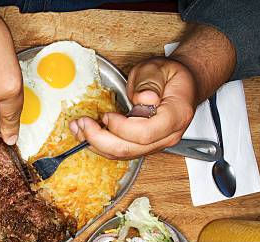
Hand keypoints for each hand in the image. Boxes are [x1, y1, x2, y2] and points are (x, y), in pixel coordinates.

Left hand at [70, 57, 196, 158]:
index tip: (106, 116)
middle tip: (82, 124)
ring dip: (95, 143)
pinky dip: (100, 144)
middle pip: (130, 149)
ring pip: (122, 154)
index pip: (145, 133)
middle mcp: (167, 136)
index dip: (121, 128)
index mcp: (176, 116)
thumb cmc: (169, 77)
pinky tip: (86, 133)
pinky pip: (120, 151)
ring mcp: (155, 144)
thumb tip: (143, 98)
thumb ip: (149, 82)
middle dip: (100, 139)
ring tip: (78, 128)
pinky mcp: (143, 146)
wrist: (181, 85)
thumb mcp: (159, 69)